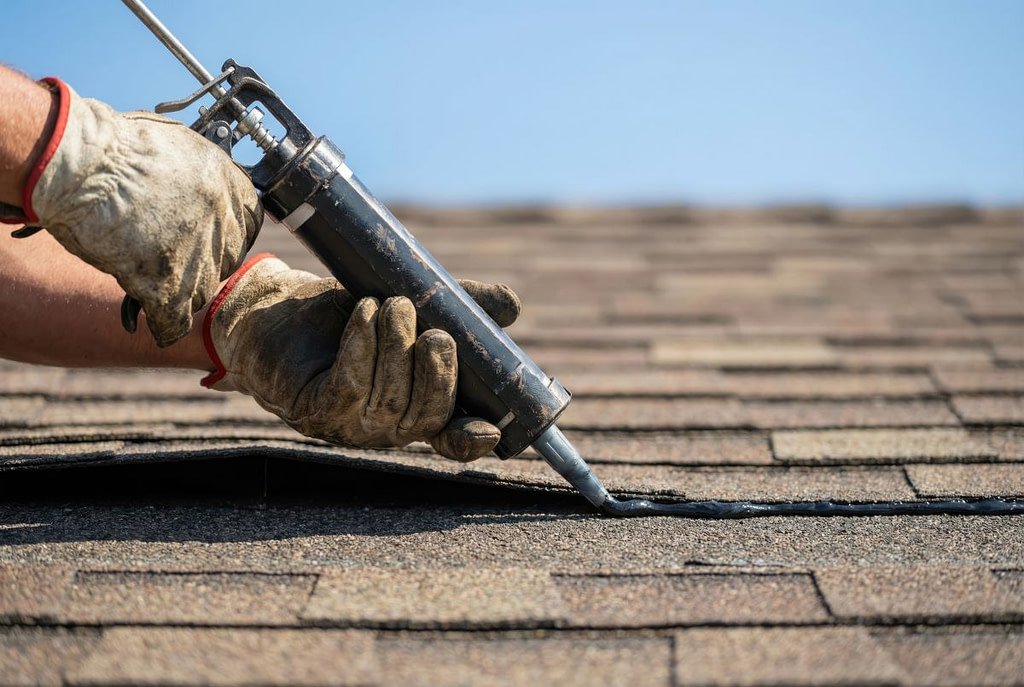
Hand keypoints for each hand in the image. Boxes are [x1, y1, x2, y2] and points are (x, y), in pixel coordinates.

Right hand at [8, 79, 260, 346]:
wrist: (79, 162)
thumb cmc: (116, 149)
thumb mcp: (179, 148)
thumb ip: (201, 178)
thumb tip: (205, 195)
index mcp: (230, 184)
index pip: (248, 225)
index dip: (225, 235)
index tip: (208, 238)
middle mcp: (223, 220)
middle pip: (225, 260)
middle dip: (200, 262)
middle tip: (170, 257)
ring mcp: (198, 254)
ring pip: (200, 291)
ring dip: (178, 290)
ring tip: (148, 278)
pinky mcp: (166, 283)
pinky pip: (174, 320)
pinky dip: (163, 325)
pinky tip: (154, 325)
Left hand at [203, 254, 521, 461]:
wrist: (272, 308)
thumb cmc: (342, 312)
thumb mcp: (408, 302)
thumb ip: (459, 306)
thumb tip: (511, 306)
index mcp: (414, 408)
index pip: (452, 439)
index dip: (472, 440)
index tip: (490, 429)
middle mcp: (385, 427)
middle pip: (427, 418)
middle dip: (437, 374)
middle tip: (433, 330)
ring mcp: (348, 425)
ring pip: (389, 400)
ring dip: (395, 345)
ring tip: (390, 302)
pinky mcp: (313, 410)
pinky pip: (351, 384)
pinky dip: (362, 344)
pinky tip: (363, 312)